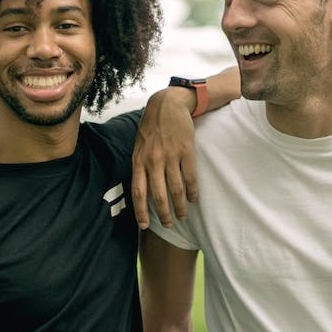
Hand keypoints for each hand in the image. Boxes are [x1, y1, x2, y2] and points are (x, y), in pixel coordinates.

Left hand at [132, 87, 197, 229]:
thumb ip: (141, 167)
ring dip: (181, 206)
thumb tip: (145, 192)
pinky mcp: (186, 151)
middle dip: (164, 214)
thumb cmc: (152, 127)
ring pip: (176, 190)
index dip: (141, 211)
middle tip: (170, 224)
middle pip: (159, 195)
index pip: (138, 192)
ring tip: (183, 215)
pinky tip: (193, 198)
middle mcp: (154, 160)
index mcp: (139, 160)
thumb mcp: (139, 146)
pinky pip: (190, 177)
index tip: (145, 226)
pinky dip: (192, 191)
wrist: (167, 104)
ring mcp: (170, 156)